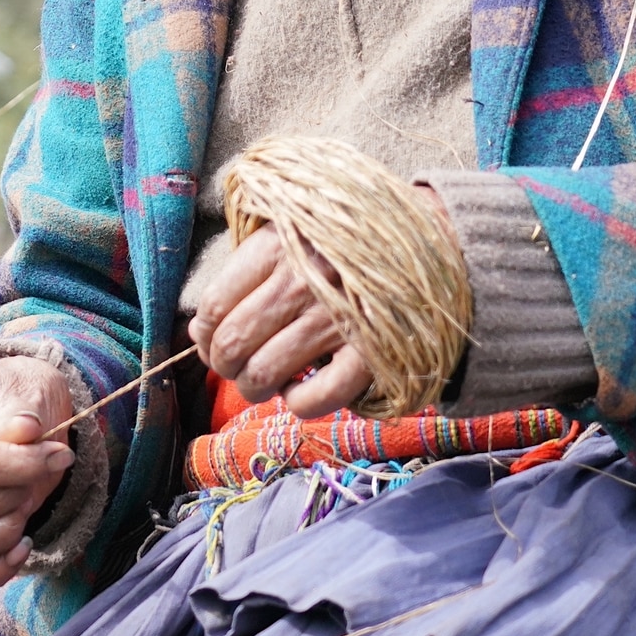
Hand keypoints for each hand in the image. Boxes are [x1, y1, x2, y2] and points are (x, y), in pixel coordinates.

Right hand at [0, 358, 79, 588]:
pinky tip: (24, 546)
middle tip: (35, 482)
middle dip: (13, 500)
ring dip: (1, 537)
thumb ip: (23, 406)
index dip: (20, 467)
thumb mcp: (29, 386)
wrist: (25, 420)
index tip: (60, 455)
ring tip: (26, 511)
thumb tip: (21, 431)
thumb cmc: (23, 400)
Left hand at [186, 183, 460, 417]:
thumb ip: (250, 267)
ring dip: (256, 388)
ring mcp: (338, 319)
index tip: (211, 343)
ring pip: (267, 374)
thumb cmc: (347, 242)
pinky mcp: (372, 353)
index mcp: (277, 246)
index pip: (216, 306)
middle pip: (235, 343)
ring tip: (264, 384)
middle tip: (236, 368)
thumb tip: (203, 326)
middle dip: (226, 366)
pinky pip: (318, 397)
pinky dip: (300, 405)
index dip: (205, 336)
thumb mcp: (292, 230)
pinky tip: (300, 395)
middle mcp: (302, 281)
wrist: (433, 245)